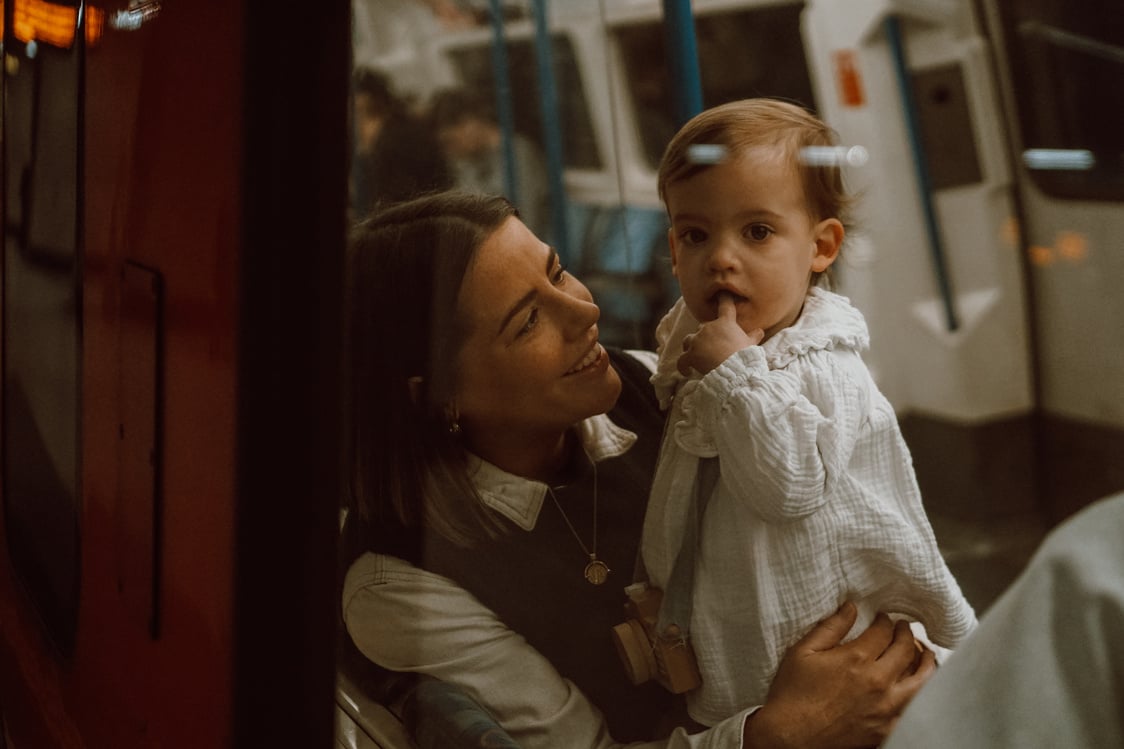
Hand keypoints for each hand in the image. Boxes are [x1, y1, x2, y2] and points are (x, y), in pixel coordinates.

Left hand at [677, 293, 762, 375]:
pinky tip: (687, 371)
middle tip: (712, 349)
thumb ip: (753, 336)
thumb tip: (760, 331)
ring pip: (689, 340)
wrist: (734, 370)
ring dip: (691, 347)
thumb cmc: (744, 356)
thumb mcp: (751, 344)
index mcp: (725, 322)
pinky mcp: (690, 354)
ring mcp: (698, 340)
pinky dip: (683, 366)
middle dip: (705, 337)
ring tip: (697, 357)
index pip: (725, 305)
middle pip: (702, 327)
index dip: (723, 298)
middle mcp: (709, 327)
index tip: (721, 293)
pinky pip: (682, 360)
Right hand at [743, 603, 936, 748]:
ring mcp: (886, 708)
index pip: (883, 631)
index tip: (882, 617)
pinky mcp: (887, 730)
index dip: (885, 620)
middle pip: (906, 650)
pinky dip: (922, 693)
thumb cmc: (792, 695)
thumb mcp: (802, 652)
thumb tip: (850, 607)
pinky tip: (919, 686)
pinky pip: (916, 709)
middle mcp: (877, 682)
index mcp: (856, 659)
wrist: (791, 738)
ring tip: (924, 653)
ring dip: (926, 662)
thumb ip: (830, 627)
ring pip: (922, 680)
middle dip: (906, 634)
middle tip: (903, 628)